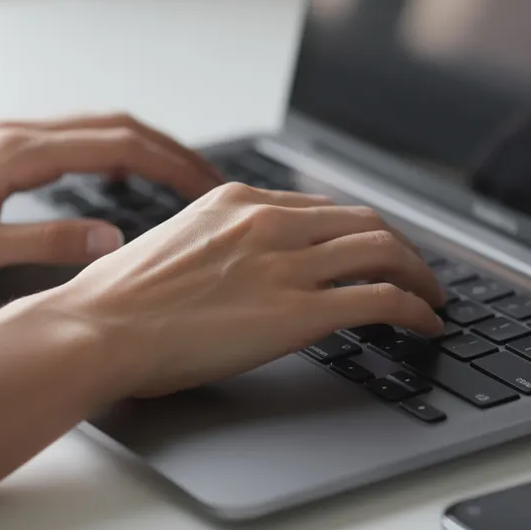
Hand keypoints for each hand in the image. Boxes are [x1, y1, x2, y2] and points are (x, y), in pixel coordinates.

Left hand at [0, 112, 222, 278]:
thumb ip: (47, 244)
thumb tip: (114, 242)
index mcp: (20, 155)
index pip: (118, 146)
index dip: (171, 166)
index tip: (208, 188)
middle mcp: (19, 135)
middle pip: (117, 128)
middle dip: (171, 152)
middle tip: (213, 184)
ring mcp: (9, 136)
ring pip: (97, 128)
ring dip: (146, 148)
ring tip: (182, 180)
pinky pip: (75, 138)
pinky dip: (115, 150)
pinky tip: (123, 175)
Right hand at [29, 182, 446, 401]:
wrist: (97, 328)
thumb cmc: (117, 301)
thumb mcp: (172, 247)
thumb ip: (216, 245)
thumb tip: (236, 268)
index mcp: (237, 201)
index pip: (322, 208)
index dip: (359, 232)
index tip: (374, 252)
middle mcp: (269, 221)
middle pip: (365, 222)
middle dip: (403, 249)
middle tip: (418, 275)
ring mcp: (287, 264)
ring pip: (385, 252)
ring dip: (421, 277)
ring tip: (433, 300)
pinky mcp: (300, 311)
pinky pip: (382, 299)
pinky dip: (416, 308)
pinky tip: (426, 324)